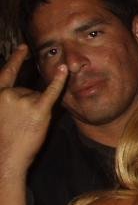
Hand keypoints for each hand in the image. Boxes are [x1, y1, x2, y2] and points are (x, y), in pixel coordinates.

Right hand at [0, 45, 66, 204]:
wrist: (6, 156)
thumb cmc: (6, 139)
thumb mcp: (2, 116)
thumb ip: (11, 101)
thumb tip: (33, 93)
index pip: (7, 73)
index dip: (16, 60)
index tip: (24, 48)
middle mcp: (8, 94)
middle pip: (28, 91)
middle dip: (30, 105)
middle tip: (22, 123)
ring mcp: (23, 100)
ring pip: (39, 97)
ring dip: (38, 110)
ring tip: (28, 126)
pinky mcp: (38, 109)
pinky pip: (52, 92)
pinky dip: (59, 82)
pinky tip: (64, 70)